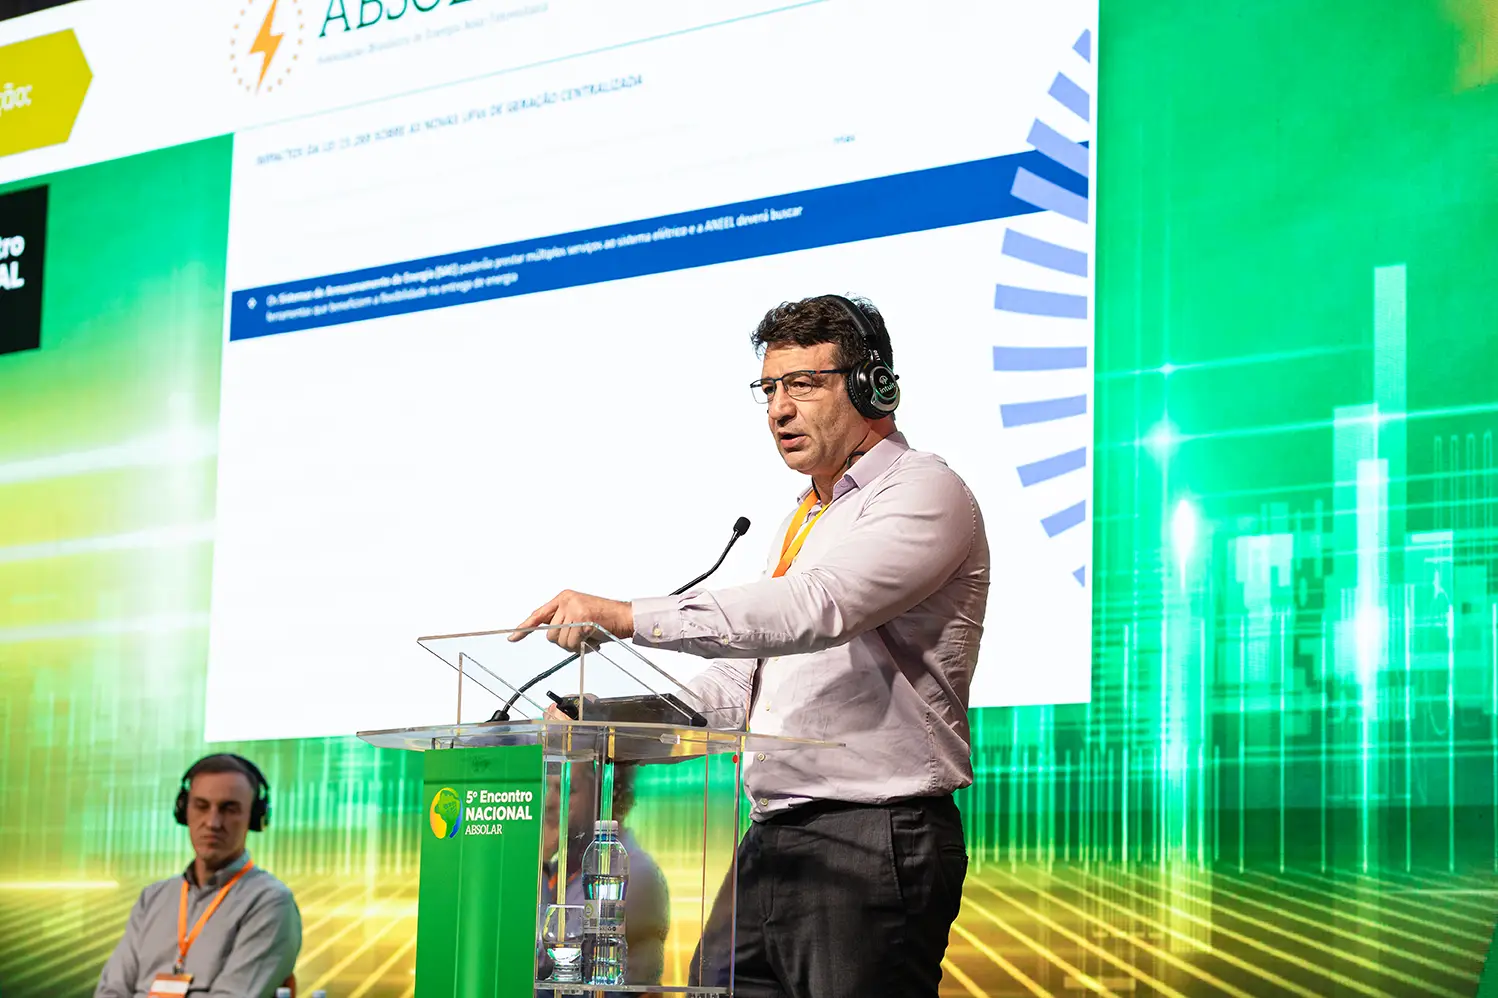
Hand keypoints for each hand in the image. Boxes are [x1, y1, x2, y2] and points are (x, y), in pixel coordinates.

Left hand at [510, 590, 633, 650]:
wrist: (625, 617)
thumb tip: (550, 633)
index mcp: (564, 597)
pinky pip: (572, 642)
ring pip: (560, 640)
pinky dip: (580, 646)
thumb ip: (563, 620)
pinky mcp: (583, 619)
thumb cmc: (604, 619)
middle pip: (550, 633)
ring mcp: (574, 609)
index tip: (512, 637)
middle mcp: (567, 600)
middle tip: (580, 638)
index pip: (539, 614)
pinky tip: (591, 639)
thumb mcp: (579, 614)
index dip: (525, 628)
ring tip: (587, 637)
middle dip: (564, 641)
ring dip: (573, 645)